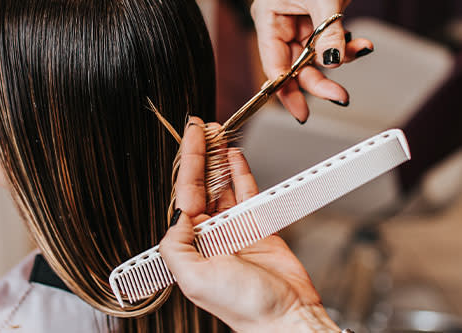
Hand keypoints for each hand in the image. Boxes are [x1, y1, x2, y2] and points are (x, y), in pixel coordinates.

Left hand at [159, 117, 339, 331]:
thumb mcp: (194, 279)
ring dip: (220, 160)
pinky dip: (242, 174)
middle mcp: (210, 234)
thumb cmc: (243, 306)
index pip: (185, 195)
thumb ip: (176, 245)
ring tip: (218, 135)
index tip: (191, 137)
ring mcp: (234, 228)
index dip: (188, 163)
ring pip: (224, 186)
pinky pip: (247, 193)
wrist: (285, 315)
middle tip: (203, 128)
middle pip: (202, 185)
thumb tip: (177, 216)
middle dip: (202, 156)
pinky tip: (235, 157)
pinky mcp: (258, 226)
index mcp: (191, 245)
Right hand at [251, 0, 373, 121]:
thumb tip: (332, 61)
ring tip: (360, 50)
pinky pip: (330, 42)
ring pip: (316, 58)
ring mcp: (300, 24)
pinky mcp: (318, 21)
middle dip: (320, 82)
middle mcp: (281, 25)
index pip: (273, 66)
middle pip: (295, 68)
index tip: (301, 112)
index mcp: (268, 19)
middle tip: (340, 96)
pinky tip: (362, 43)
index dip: (285, 93)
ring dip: (341, 59)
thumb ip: (327, 31)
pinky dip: (348, 44)